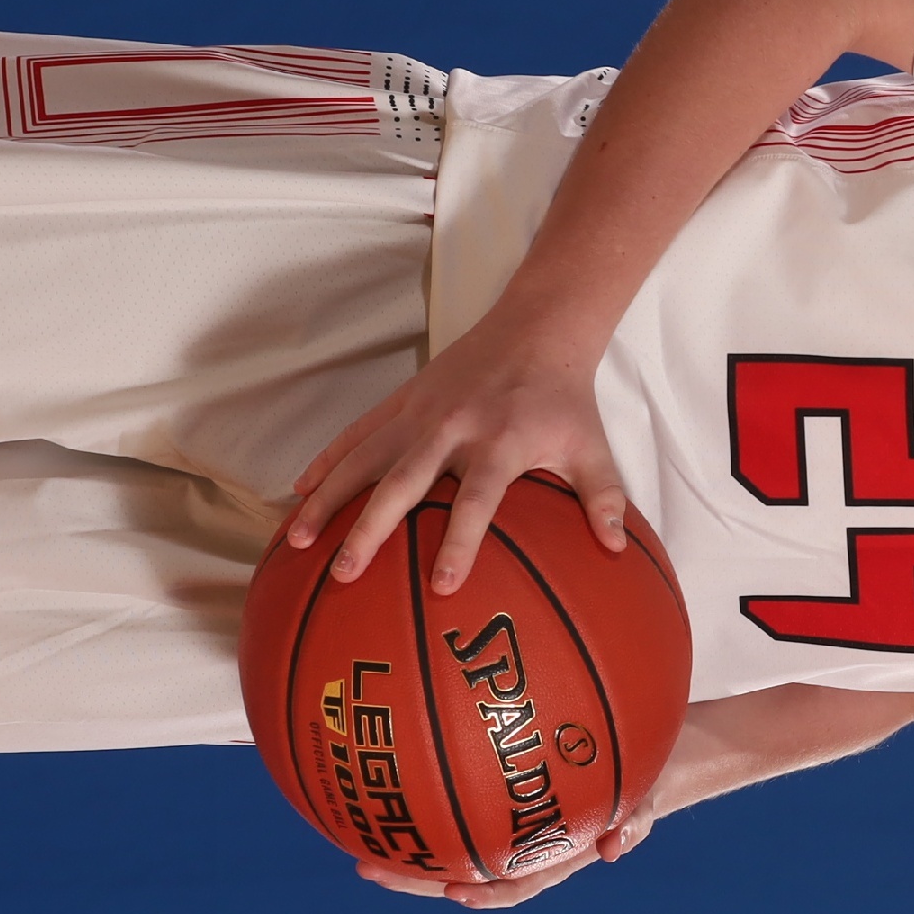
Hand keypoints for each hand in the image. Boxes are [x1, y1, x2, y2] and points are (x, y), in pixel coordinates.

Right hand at [280, 318, 629, 593]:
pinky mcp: (400, 401)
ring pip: (363, 459)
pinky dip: (326, 461)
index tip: (442, 585)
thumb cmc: (563, 397)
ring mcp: (418, 414)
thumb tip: (617, 549)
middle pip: (402, 485)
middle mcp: (451, 429)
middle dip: (370, 530)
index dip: (460, 543)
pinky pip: (355, 434)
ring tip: (296, 539)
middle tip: (344, 572)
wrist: (535, 328)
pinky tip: (298, 491)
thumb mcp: (590, 447)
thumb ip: (603, 498)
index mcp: (498, 445)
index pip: (477, 502)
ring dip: (328, 498)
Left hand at [356, 799, 662, 910]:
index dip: (483, 892)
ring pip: (441, 839)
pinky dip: (416, 793)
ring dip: (399, 841)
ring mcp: (497, 824)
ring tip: (350, 833)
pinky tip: (381, 769)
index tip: (453, 893)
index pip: (510, 884)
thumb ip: (634, 821)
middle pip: (455, 869)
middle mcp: (513, 846)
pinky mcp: (487, 796)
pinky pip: (446, 798)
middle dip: (411, 876)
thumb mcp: (644, 802)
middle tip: (366, 866)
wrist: (630, 763)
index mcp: (546, 857)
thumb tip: (616, 849)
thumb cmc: (636, 784)